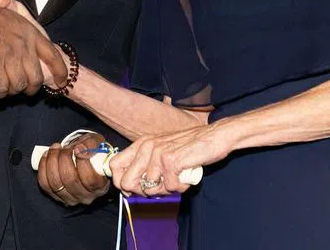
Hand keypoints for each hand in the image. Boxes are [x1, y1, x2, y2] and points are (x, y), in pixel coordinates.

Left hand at [36, 132, 110, 206]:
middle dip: (64, 159)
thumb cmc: (92, 152)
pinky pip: (44, 184)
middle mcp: (85, 197)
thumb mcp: (97, 144)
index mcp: (100, 187)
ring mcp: (70, 199)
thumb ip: (92, 145)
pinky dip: (43, 167)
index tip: (77, 148)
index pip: (90, 179)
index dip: (82, 162)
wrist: (82, 159)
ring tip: (55, 148)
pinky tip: (47, 155)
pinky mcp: (56, 197)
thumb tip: (80, 149)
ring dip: (52, 161)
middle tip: (65, 147)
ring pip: (55, 183)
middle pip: (70, 180)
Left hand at [108, 125, 228, 196]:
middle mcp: (147, 146)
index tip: (133, 190)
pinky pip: (169, 187)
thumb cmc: (190, 147)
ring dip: (166, 189)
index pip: (114, 166)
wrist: (214, 137)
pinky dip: (180, 186)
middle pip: (127, 182)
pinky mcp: (170, 161)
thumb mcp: (163, 152)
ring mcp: (158, 153)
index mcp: (142, 144)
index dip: (121, 182)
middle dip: (143, 192)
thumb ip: (146, 166)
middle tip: (160, 186)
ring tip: (178, 177)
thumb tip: (130, 189)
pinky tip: (186, 175)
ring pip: (150, 188)